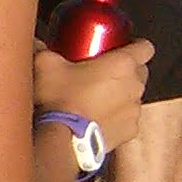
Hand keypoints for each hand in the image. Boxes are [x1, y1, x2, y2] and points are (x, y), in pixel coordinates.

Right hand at [35, 39, 152, 162]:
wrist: (64, 139)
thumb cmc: (60, 98)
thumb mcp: (45, 66)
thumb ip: (43, 49)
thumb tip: (36, 42)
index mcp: (122, 64)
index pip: (145, 47)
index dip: (136, 45)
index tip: (123, 46)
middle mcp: (135, 85)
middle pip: (141, 72)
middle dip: (127, 70)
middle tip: (103, 71)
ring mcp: (134, 110)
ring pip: (133, 96)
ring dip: (120, 94)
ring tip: (97, 97)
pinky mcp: (130, 131)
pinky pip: (127, 118)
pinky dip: (117, 116)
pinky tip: (98, 118)